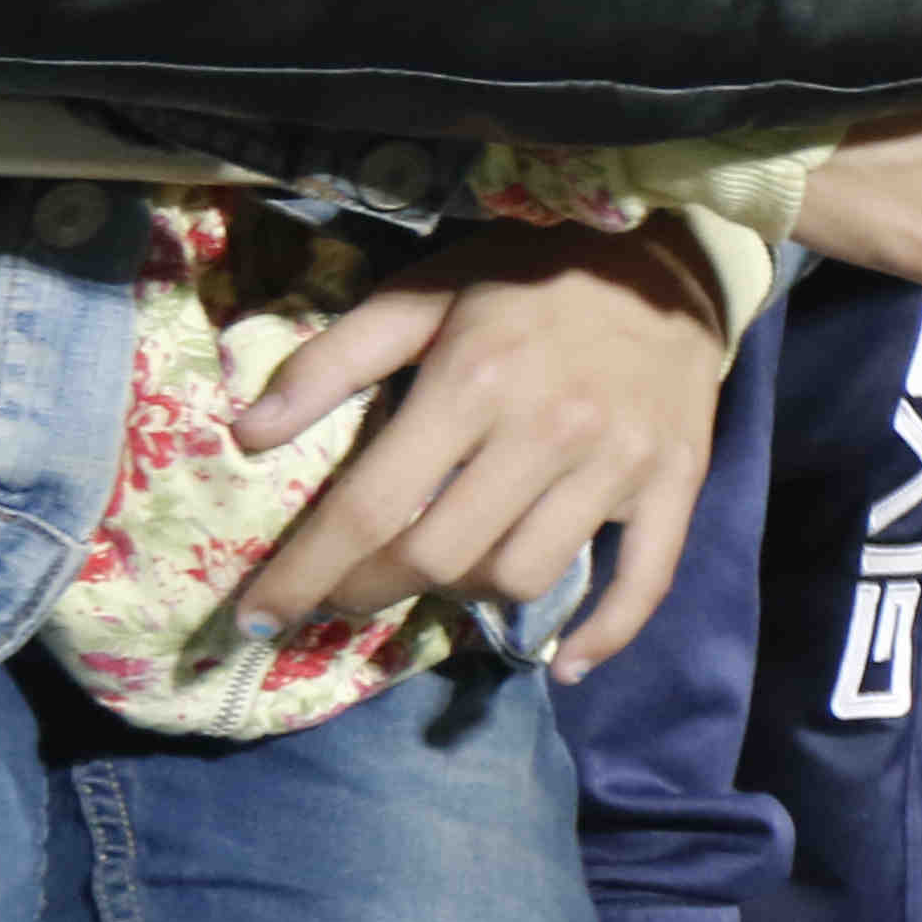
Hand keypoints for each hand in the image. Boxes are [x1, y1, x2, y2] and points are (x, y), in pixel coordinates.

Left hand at [226, 221, 733, 677]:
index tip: (258, 617)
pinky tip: (565, 662)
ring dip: (469, 594)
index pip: (372, 508)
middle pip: (441, 557)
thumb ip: (334, 361)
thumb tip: (245, 435)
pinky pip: (643, 581)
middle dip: (373, 589)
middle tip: (344, 591)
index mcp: (473, 382)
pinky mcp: (675, 482)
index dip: (307, 572)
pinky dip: (603, 635)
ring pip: (525, 577)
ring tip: (446, 573)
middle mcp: (547, 431)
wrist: (670, 258)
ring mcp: (619, 463)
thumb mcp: (421, 293)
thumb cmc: (530, 275)